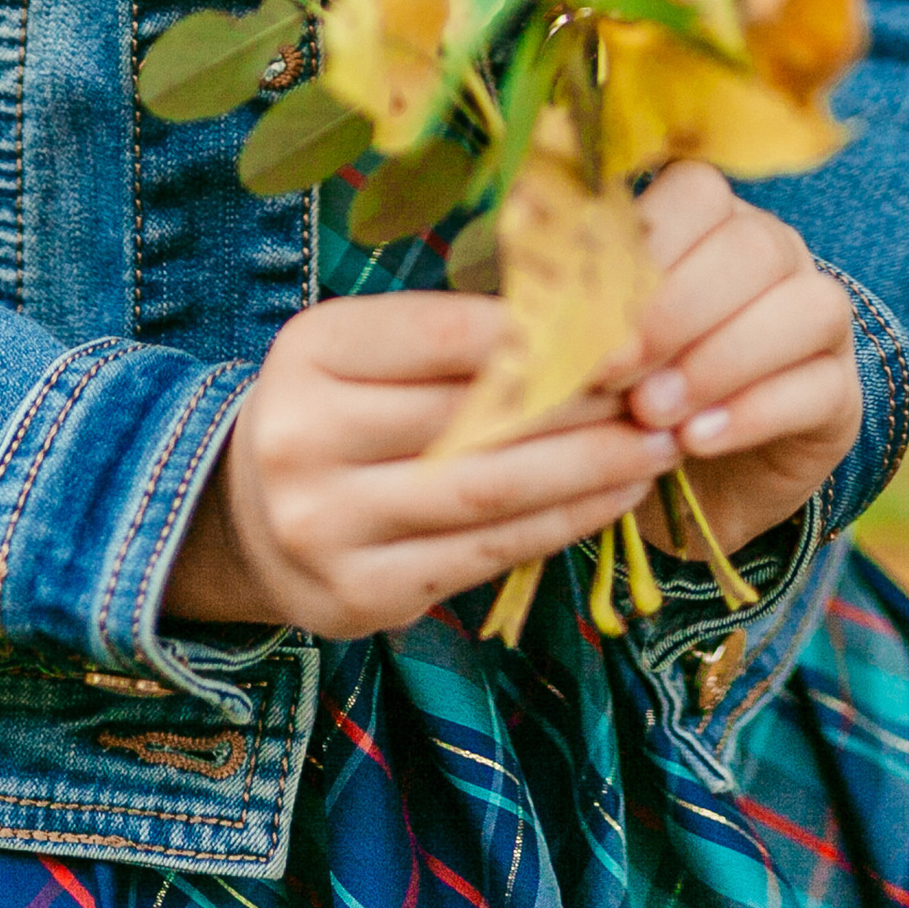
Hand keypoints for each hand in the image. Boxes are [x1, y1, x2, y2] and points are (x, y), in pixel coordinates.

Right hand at [163, 291, 675, 638]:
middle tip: (663, 391)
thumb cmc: (337, 407)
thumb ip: (454, 334)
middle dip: (584, 405)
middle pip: (472, 419)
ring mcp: (327, 527)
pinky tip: (614, 497)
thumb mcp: (366, 347)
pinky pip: (484, 555)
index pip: (440, 336)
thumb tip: (589, 312)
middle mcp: (305, 438)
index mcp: (309, 351)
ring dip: (590, 469)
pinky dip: (560, 524)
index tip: (629, 333)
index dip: (541, 335)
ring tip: (657, 445)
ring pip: (488, 493)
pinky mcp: (360, 595)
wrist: (245, 517)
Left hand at [611, 162, 861, 559]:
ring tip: (654, 413)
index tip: (588, 315)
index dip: (646, 245)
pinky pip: (820, 386)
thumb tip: (530, 294)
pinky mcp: (842, 394)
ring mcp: (820, 320)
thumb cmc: (626, 385)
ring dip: (720, 360)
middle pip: (752, 246)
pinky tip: (695, 441)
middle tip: (615, 373)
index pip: (698, 190)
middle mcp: (776, 253)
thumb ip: (576, 305)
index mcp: (712, 217)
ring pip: (803, 307)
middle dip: (677, 310)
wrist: (688, 480)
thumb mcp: (594, 340)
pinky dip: (752, 413)